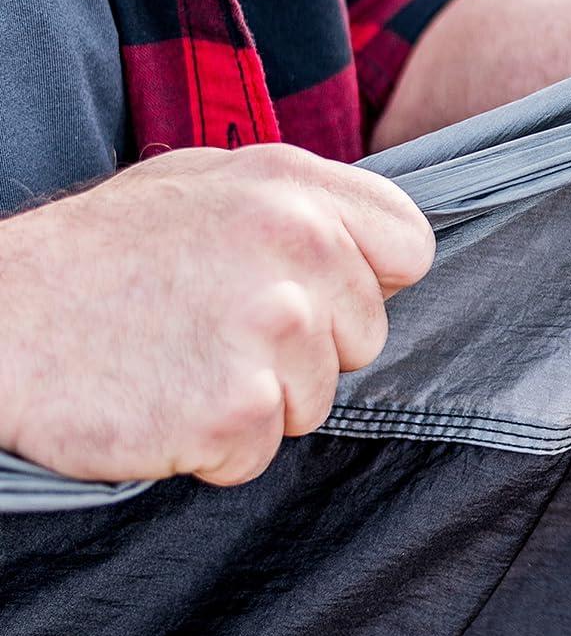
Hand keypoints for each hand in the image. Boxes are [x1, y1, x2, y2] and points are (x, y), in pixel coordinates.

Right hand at [0, 145, 433, 486]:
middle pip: (367, 335)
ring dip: (256, 400)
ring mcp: (272, 324)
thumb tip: (378, 238)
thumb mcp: (200, 185)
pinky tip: (158, 403)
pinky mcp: (239, 405)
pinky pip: (261, 450)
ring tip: (177, 362)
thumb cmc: (96, 257)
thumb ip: (297, 201)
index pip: (408, 244)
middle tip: (213, 332)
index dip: (370, 281)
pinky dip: (214, 447)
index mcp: (293, 185)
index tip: (318, 295)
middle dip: (304, 351)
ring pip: (317, 399)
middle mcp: (298, 243)